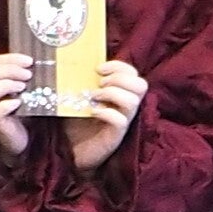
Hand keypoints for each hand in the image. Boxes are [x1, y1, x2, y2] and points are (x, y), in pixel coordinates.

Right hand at [0, 52, 37, 155]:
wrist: (22, 135)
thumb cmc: (23, 107)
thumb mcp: (23, 87)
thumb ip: (24, 74)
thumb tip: (37, 61)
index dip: (10, 59)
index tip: (29, 60)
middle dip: (9, 70)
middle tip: (28, 75)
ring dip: (5, 85)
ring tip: (23, 87)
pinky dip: (6, 105)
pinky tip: (18, 103)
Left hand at [65, 59, 147, 174]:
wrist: (72, 151)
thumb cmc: (76, 122)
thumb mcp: (79, 97)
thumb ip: (82, 81)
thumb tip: (73, 60)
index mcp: (120, 94)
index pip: (133, 74)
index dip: (119, 66)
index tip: (98, 68)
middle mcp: (126, 107)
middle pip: (141, 85)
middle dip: (119, 78)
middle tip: (99, 83)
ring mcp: (123, 122)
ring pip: (133, 101)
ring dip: (112, 93)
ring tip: (94, 97)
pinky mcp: (116, 136)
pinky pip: (121, 121)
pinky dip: (107, 113)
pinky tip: (93, 112)